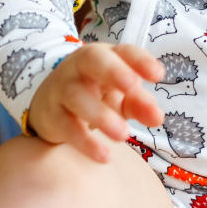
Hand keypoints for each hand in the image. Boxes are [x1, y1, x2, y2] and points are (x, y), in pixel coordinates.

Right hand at [26, 43, 164, 162]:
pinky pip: (67, 126)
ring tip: (123, 135)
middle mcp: (79, 67)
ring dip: (101, 114)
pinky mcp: (52, 116)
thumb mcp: (120, 97)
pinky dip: (85, 142)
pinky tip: (104, 155)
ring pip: (77, 96)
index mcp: (103, 57)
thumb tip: (157, 117)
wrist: (48, 108)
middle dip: (113, 71)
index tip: (158, 75)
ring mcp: (62, 89)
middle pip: (93, 60)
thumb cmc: (93, 96)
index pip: (123, 51)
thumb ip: (139, 104)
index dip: (140, 61)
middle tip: (132, 86)